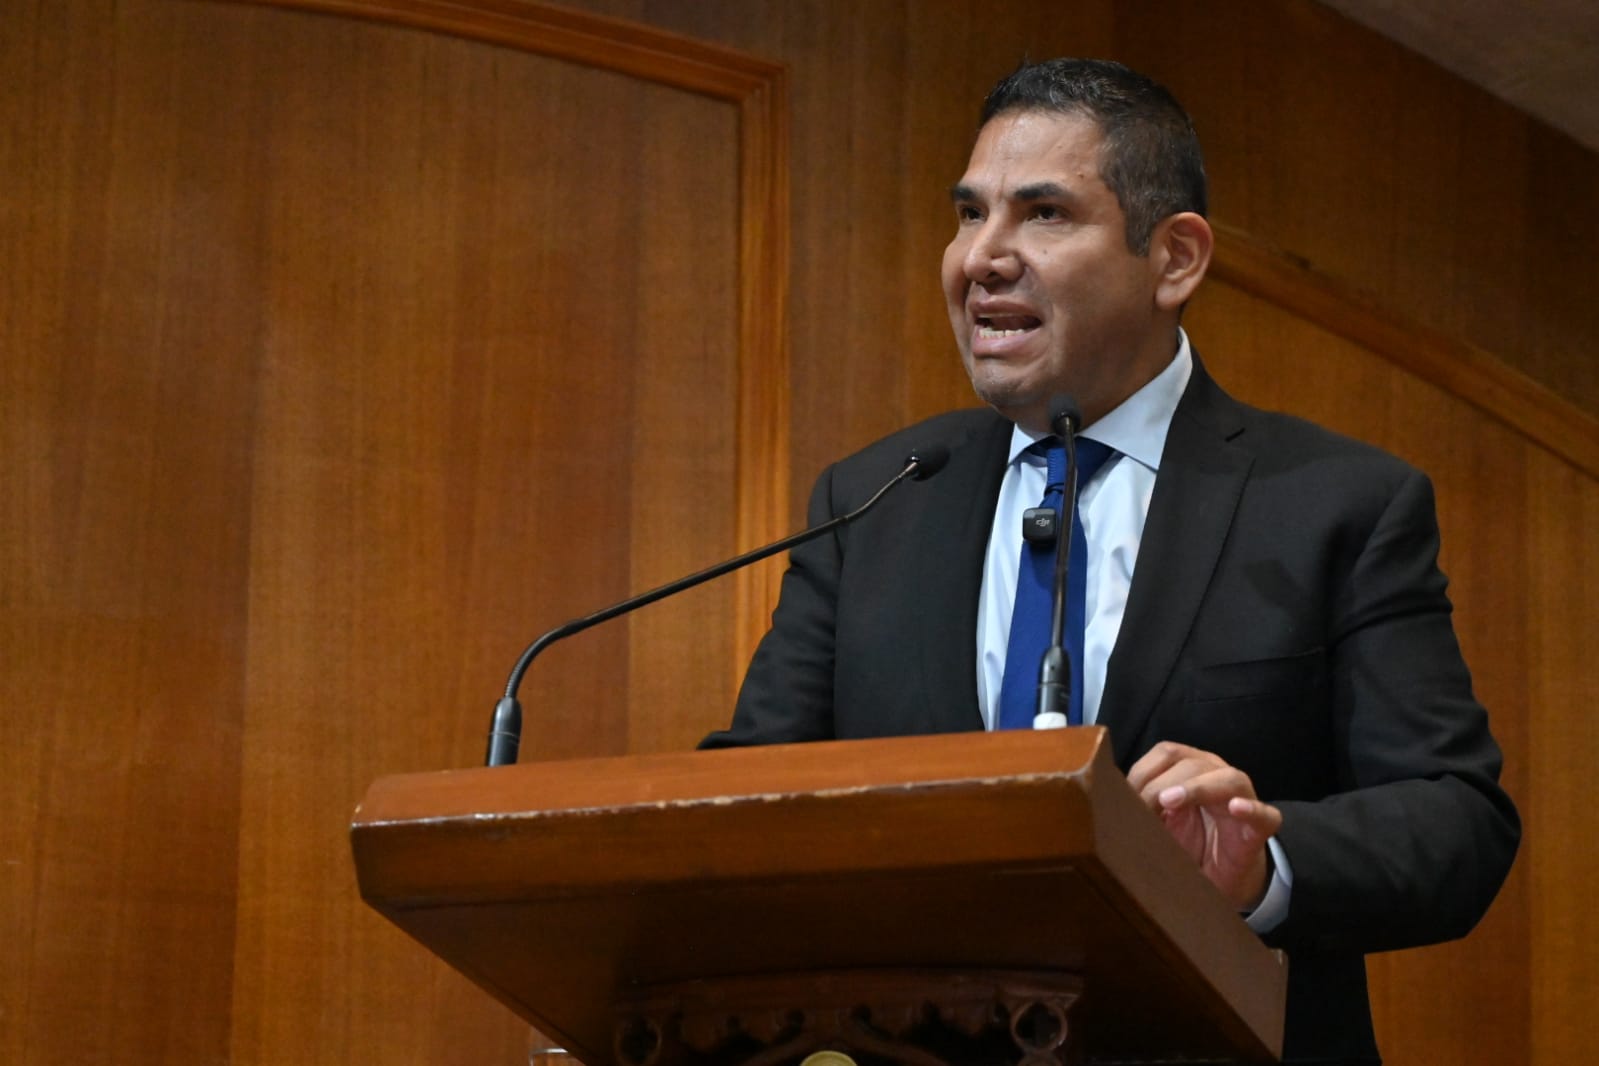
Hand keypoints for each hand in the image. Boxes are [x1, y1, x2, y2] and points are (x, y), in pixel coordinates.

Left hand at [1126, 741, 1282, 909]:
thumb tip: (1104, 801)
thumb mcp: (1155, 825)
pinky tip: (1236, 809)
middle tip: (1143, 809)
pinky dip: (1251, 809)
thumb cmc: (1184, 846)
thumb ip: (1139, 807)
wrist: (1219, 880)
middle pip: (1191, 763)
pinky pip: (1264, 814)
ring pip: (1228, 779)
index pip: (1166, 754)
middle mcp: (1216, 776)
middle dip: (1160, 784)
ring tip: (1172, 801)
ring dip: (1197, 787)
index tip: (1122, 798)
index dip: (1143, 772)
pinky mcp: (1260, 828)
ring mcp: (1242, 799)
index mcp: (1189, 770)